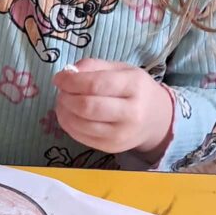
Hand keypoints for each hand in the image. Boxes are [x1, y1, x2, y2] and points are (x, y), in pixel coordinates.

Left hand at [53, 59, 174, 160]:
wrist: (156, 119)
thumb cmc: (135, 90)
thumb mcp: (121, 69)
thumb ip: (94, 66)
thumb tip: (68, 73)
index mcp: (134, 86)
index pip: (95, 84)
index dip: (71, 81)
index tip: (59, 78)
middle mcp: (131, 113)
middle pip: (86, 107)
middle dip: (66, 97)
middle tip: (61, 91)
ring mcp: (121, 134)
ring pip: (81, 124)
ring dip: (64, 111)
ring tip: (63, 102)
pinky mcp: (111, 148)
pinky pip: (81, 137)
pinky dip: (68, 124)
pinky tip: (68, 115)